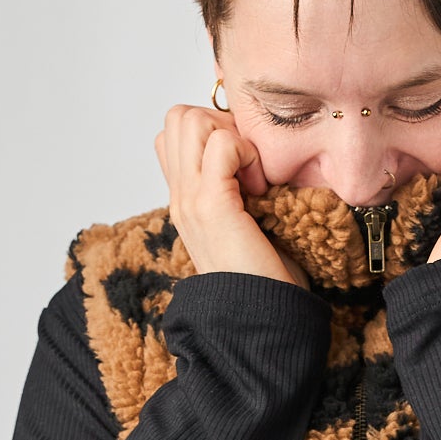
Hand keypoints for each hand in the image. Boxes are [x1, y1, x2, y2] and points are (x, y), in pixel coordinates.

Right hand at [153, 104, 312, 289]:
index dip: (213, 130)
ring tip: (253, 174)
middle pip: (178, 116)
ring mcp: (190, 199)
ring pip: (190, 118)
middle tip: (249, 162)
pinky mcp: (211, 205)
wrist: (259, 323)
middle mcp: (180, 195)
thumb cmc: (265, 281)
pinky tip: (260, 185)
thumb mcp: (247, 226)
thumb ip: (242, 193)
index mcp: (185, 200)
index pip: (175, 134)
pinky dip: (245, 151)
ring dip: (231, 133)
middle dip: (220, 121)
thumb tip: (262, 162)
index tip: (245, 164)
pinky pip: (220, 143)